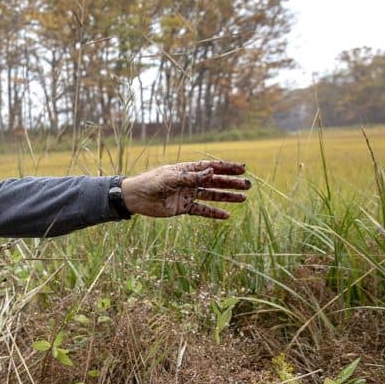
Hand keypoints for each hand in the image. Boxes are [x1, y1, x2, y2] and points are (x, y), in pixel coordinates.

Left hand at [121, 160, 250, 218]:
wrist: (136, 197)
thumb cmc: (151, 182)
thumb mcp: (171, 178)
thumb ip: (191, 177)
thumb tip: (212, 171)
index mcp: (187, 170)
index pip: (211, 167)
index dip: (227, 167)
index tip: (242, 168)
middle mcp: (190, 181)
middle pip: (215, 181)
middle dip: (231, 183)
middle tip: (248, 185)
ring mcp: (188, 195)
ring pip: (212, 196)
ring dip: (227, 197)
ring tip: (243, 199)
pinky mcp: (184, 207)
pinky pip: (202, 210)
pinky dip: (213, 213)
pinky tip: (226, 215)